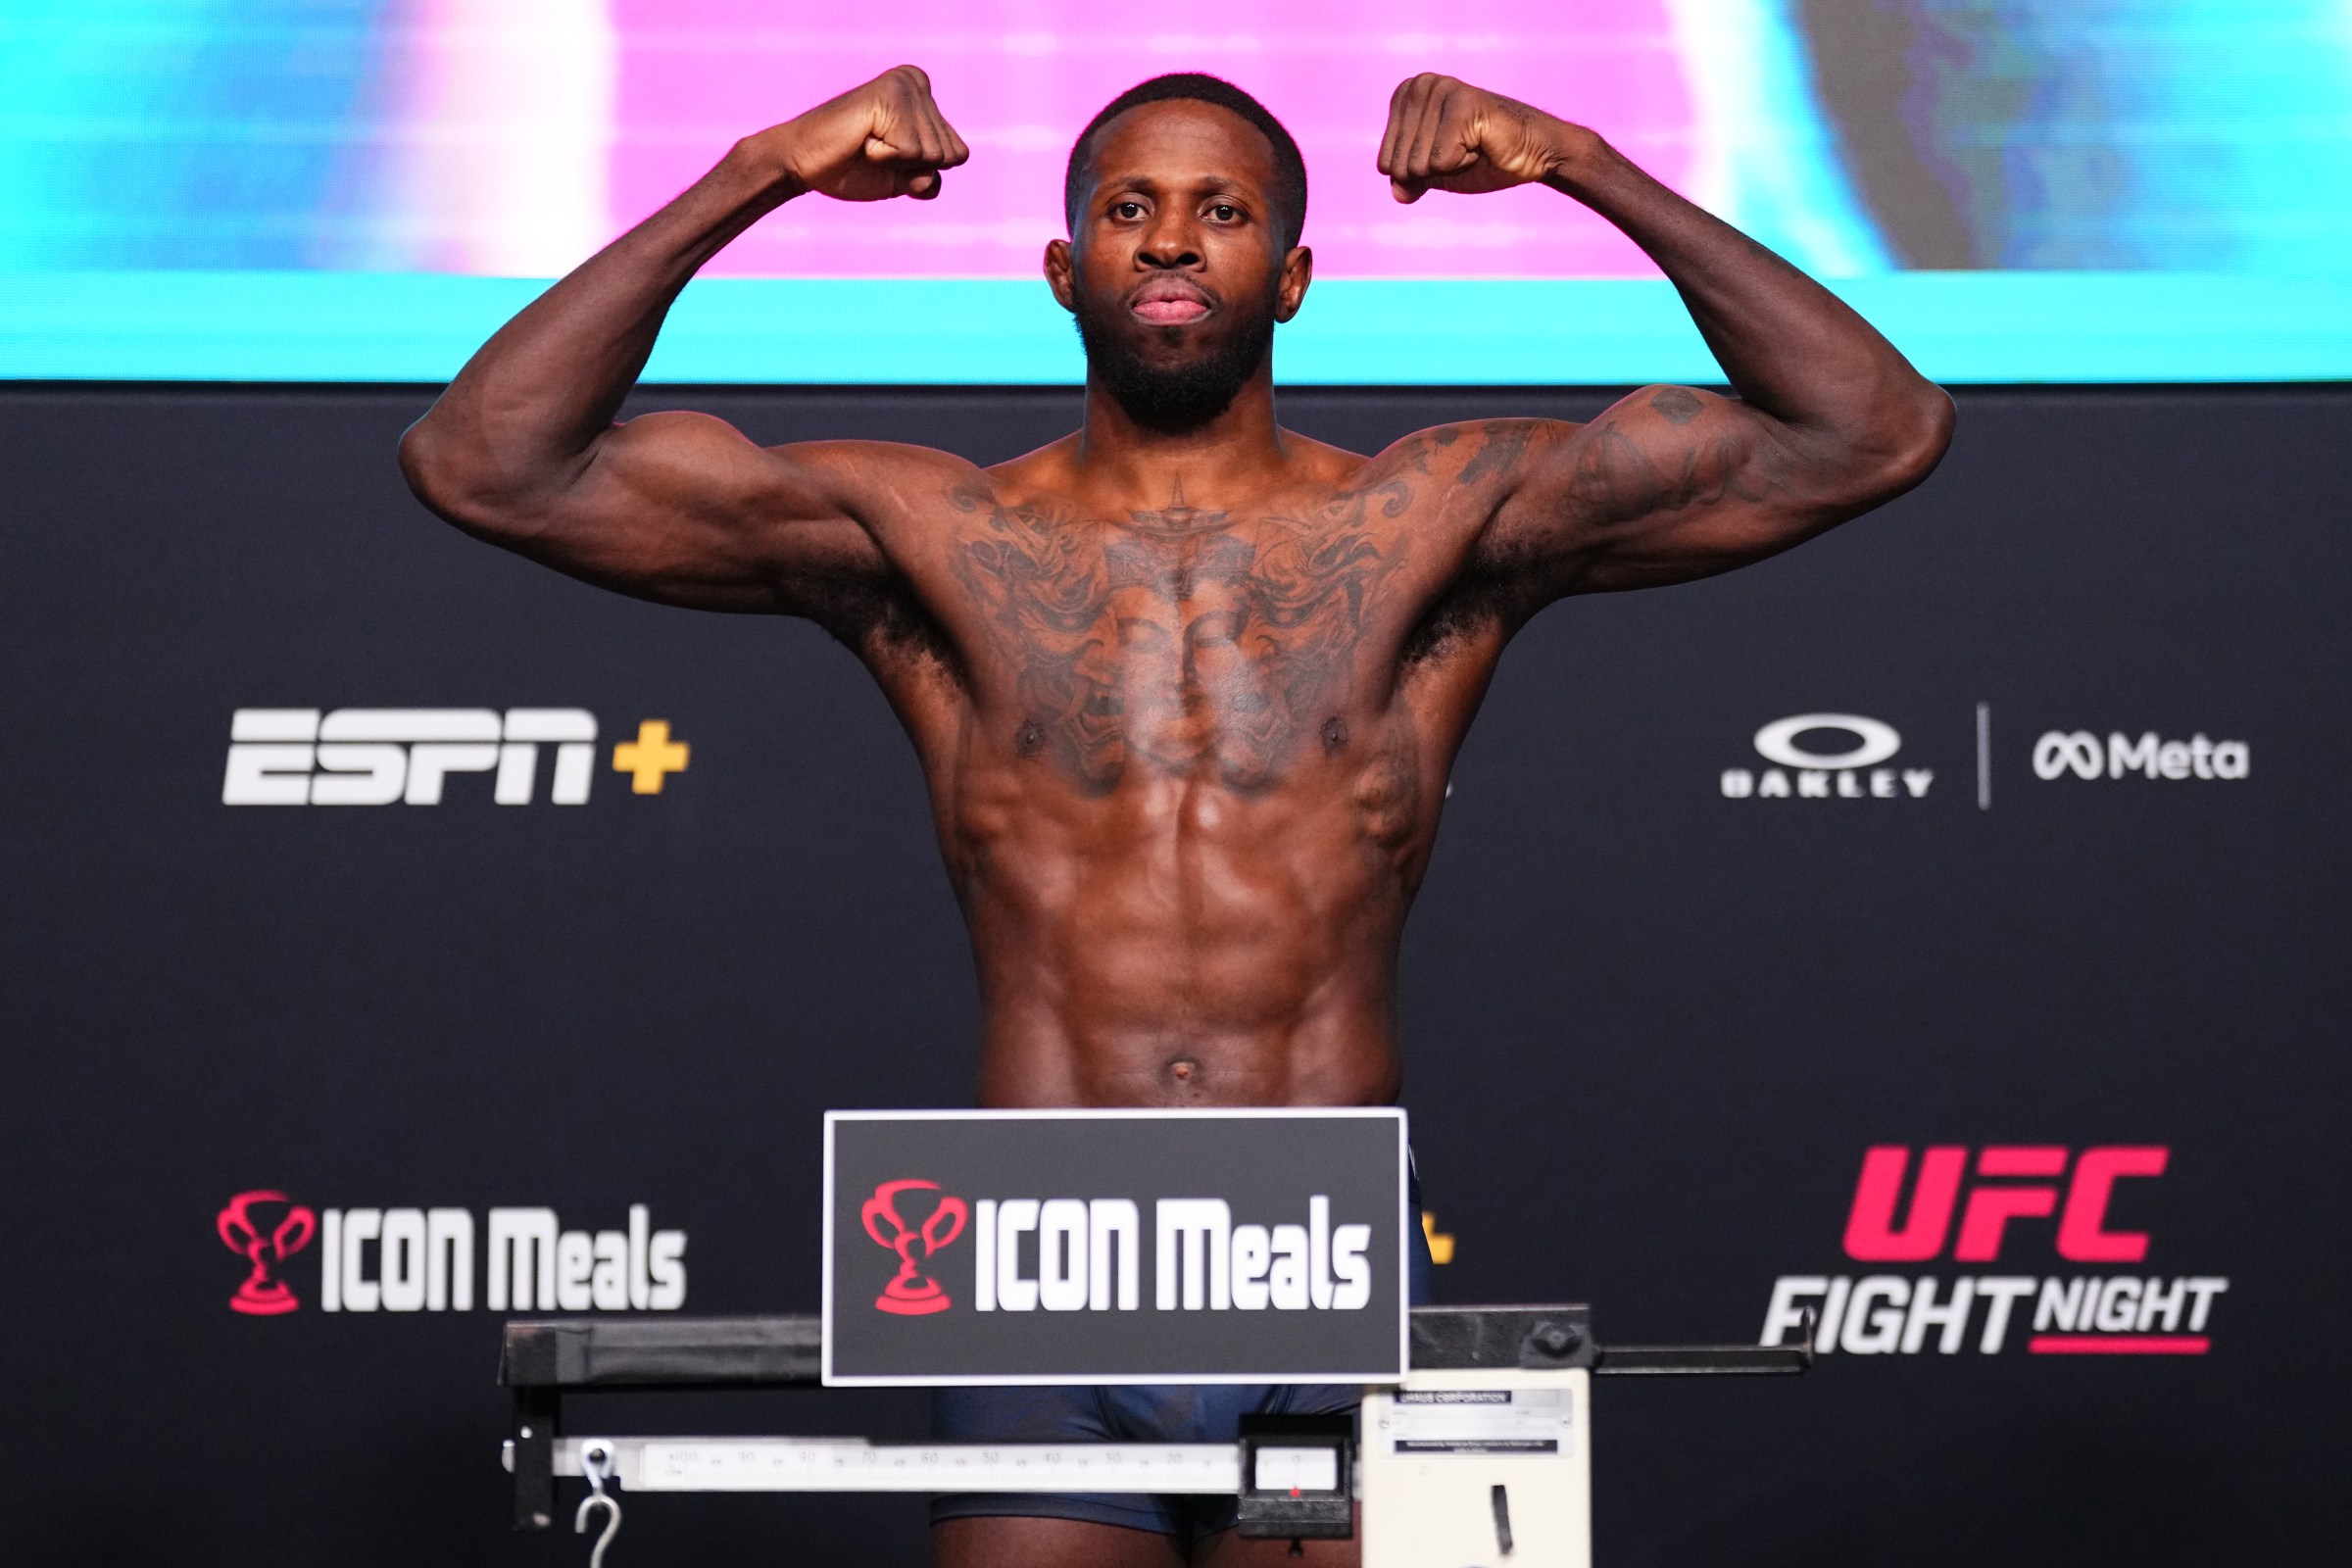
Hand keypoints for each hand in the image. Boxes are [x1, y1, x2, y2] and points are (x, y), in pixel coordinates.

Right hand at [762, 65, 968, 201]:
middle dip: (911, 168)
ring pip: (934, 155)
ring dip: (897, 163)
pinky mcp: (890, 95)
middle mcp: (917, 81)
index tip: (887, 155)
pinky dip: (885, 159)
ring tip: (867, 143)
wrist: (802, 163)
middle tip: (874, 150)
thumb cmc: (850, 167)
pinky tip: (862, 139)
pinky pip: (911, 152)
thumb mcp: (904, 178)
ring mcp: (904, 85)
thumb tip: (932, 177)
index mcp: (925, 95)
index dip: (921, 171)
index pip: (957, 155)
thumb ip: (930, 177)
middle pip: (949, 155)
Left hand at [1377, 75, 1583, 202]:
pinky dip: (1462, 163)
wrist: (1531, 153)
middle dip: (1433, 170)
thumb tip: (1397, 193)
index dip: (1419, 172)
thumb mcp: (1434, 173)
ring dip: (1450, 165)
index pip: (1385, 163)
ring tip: (1474, 145)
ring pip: (1418, 164)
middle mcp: (1420, 85)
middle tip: (1463, 150)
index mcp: (1405, 95)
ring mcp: (1440, 90)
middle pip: (1399, 164)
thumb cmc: (1482, 158)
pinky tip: (1481, 143)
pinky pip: (1440, 161)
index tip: (1448, 153)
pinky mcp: (1461, 104)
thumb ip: (1408, 181)